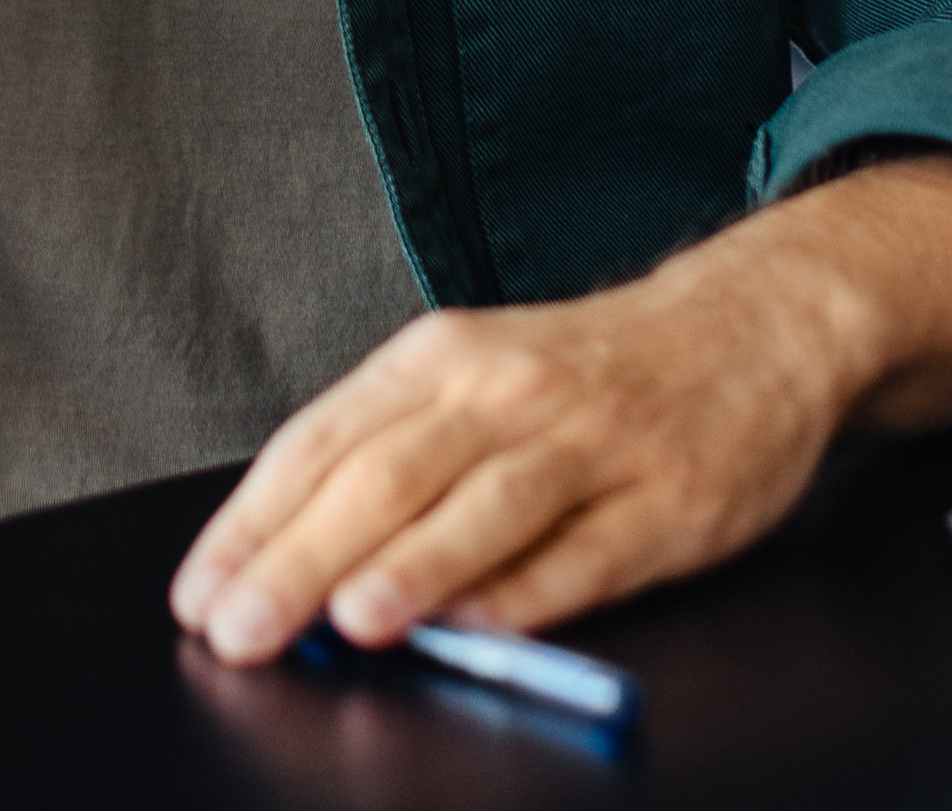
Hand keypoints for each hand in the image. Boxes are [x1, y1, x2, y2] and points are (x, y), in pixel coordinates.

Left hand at [168, 153, 951, 662]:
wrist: (750, 323)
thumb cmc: (587, 372)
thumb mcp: (474, 379)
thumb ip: (388, 459)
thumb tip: (288, 563)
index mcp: (440, 359)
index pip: (321, 442)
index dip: (253, 523)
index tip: (200, 592)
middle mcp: (508, 391)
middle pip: (388, 476)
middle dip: (304, 558)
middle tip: (242, 628)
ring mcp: (593, 443)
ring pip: (488, 505)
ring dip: (417, 564)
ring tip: (353, 620)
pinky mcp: (669, 498)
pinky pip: (592, 551)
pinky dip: (534, 590)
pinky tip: (484, 626)